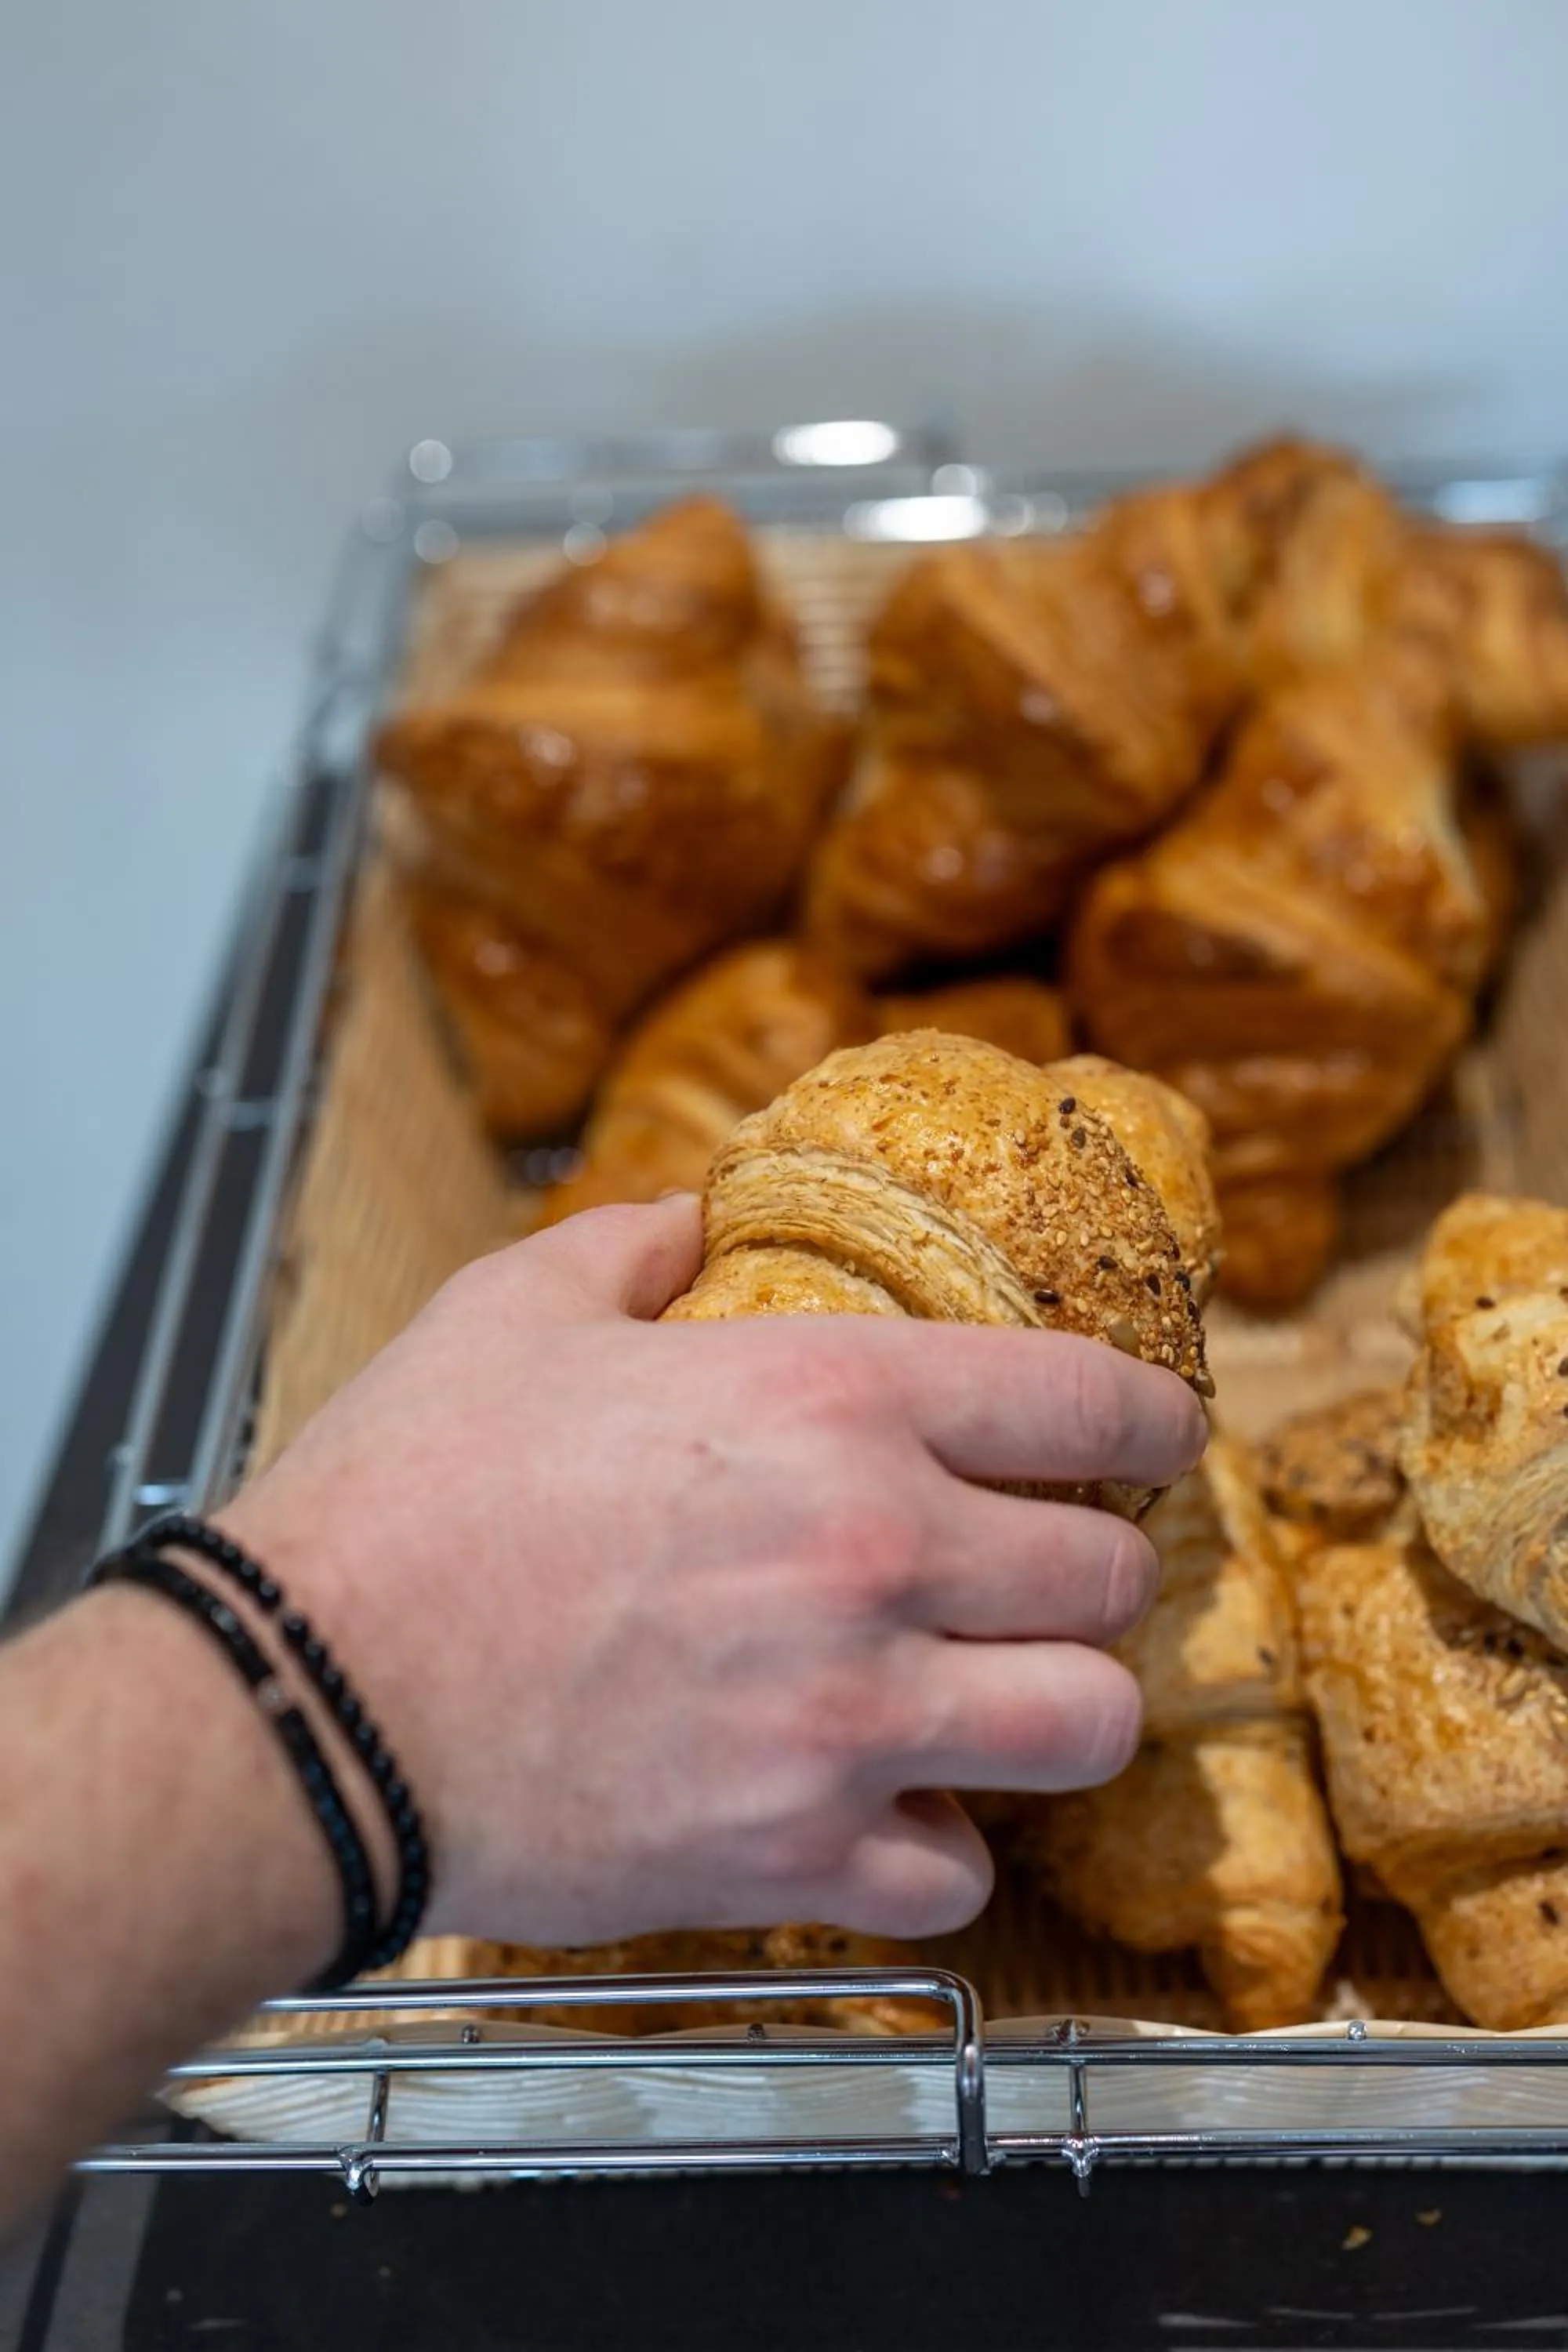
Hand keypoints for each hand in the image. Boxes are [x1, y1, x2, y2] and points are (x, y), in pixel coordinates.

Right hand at [223, 1196, 1204, 1950]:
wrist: (305, 1699)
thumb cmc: (402, 1500)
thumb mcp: (513, 1311)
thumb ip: (632, 1244)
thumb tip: (688, 1217)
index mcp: (830, 1400)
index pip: (1087, 1402)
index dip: (1153, 1421)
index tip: (1160, 1438)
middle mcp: (874, 1554)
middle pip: (1108, 1580)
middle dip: (1093, 1573)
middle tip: (1046, 1576)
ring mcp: (847, 1716)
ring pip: (1084, 1730)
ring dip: (1058, 1712)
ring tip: (1006, 1699)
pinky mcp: (793, 1853)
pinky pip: (959, 1873)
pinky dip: (940, 1846)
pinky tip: (887, 1809)